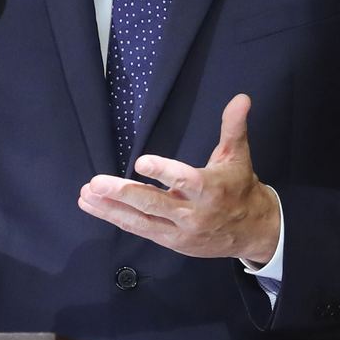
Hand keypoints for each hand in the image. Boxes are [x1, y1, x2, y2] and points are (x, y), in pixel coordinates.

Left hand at [77, 94, 280, 264]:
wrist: (254, 232)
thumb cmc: (240, 188)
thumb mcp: (238, 155)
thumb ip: (234, 126)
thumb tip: (241, 97)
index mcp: (210, 189)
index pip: (184, 180)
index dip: (163, 172)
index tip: (140, 162)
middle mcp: (193, 213)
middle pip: (154, 204)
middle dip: (122, 193)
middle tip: (96, 183)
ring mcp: (179, 230)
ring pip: (140, 220)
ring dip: (110, 208)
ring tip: (86, 194)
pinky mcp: (170, 241)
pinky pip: (139, 229)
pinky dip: (115, 218)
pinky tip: (94, 207)